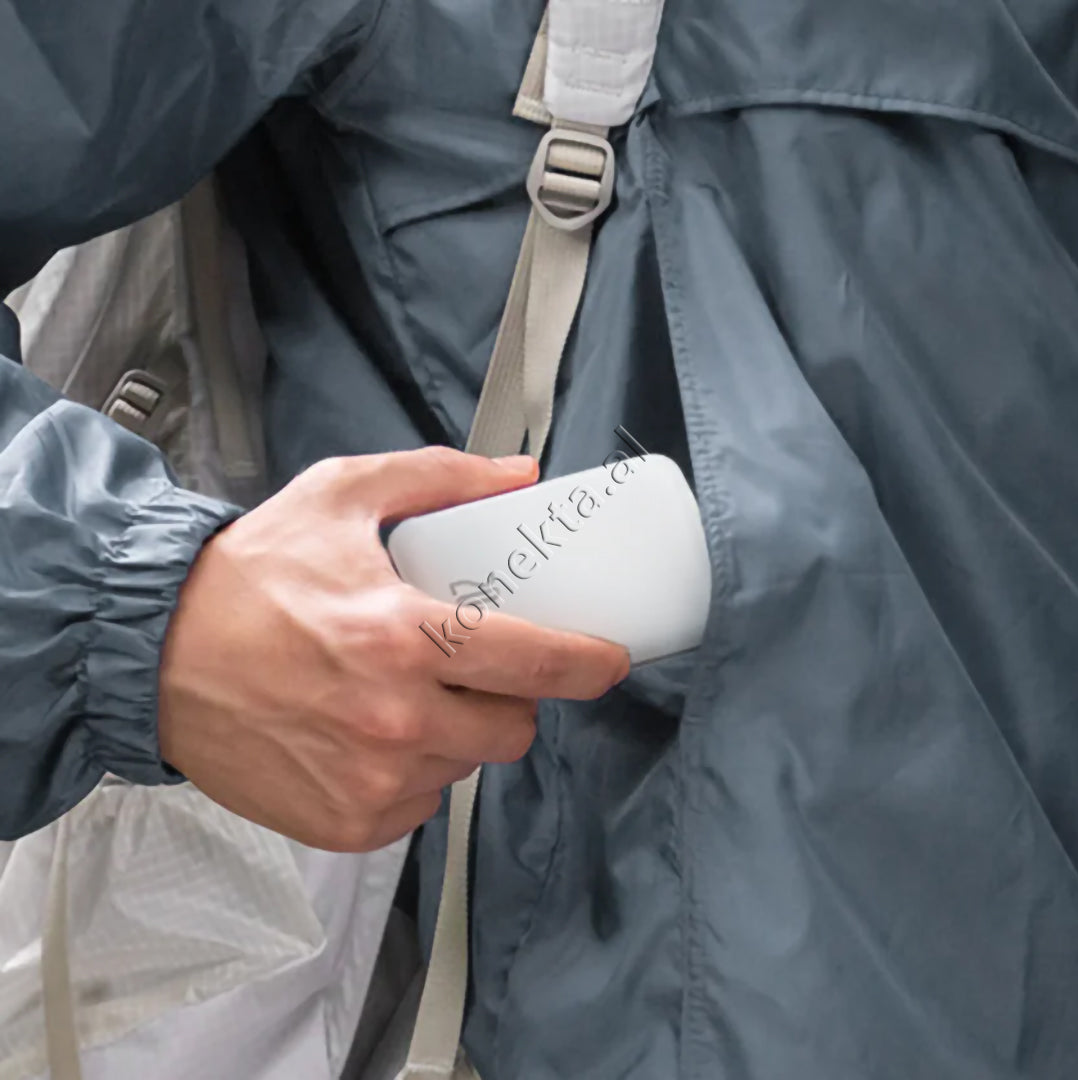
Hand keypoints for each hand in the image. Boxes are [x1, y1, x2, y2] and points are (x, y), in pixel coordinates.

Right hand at [157, 447, 629, 851]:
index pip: (534, 662)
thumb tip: (517, 477)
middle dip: (512, 698)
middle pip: (513, 728)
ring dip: (461, 735)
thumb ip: (437, 478)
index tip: (608, 659)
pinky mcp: (345, 823)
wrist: (152, 654)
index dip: (588, 663)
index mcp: (402, 638)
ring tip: (414, 697)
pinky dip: (414, 774)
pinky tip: (375, 738)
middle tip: (477, 669)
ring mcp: (370, 782)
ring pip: (468, 768)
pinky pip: (420, 805)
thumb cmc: (245, 577)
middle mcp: (393, 721)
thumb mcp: (341, 497)